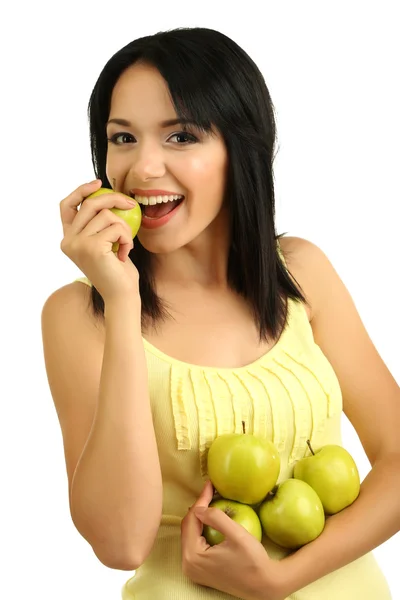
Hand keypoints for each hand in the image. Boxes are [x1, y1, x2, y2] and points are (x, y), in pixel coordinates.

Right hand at [60, 179, 139, 302]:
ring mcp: (78, 244)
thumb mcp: (105, 243)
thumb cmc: (117, 270)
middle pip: (91, 204)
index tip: (99, 184)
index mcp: (68, 239)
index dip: (81, 191)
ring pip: (107, 216)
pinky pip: (117, 228)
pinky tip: (125, 254)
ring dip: (124, 228)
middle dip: (114, 199)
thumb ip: (99, 224)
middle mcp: (68, 241)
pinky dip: (127, 238)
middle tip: (131, 204)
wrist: (121, 295)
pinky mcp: (93, 247)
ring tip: (126, 245)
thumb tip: (108, 196)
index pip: (67, 206)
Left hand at [181, 481, 286, 599]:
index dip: (201, 500)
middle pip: (188, 527)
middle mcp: (188, 565)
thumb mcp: (237, 535)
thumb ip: (217, 518)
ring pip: (190, 534)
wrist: (264, 586)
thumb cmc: (253, 561)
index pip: (191, 520)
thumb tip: (199, 507)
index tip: (210, 484)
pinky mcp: (199, 571)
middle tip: (211, 490)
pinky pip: (195, 543)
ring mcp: (192, 569)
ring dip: (199, 517)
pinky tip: (211, 519)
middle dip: (199, 508)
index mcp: (193, 556)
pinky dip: (201, 529)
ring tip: (211, 500)